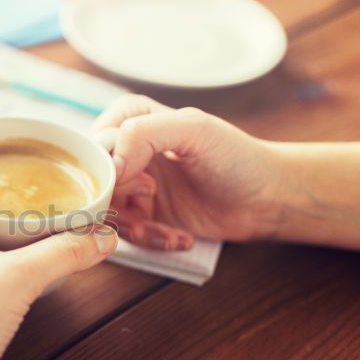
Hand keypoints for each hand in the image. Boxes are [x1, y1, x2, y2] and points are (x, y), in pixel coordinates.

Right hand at [93, 95, 285, 249]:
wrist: (267, 200)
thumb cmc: (237, 157)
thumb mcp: (194, 130)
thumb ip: (144, 133)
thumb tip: (109, 166)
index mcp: (132, 119)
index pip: (92, 142)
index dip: (105, 167)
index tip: (137, 179)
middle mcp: (127, 151)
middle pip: (93, 181)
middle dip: (120, 199)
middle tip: (152, 196)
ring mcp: (134, 185)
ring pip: (107, 213)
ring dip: (136, 228)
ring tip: (169, 231)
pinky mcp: (145, 216)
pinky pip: (127, 234)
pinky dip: (151, 241)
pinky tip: (180, 238)